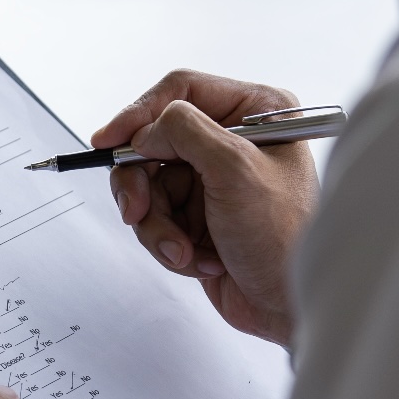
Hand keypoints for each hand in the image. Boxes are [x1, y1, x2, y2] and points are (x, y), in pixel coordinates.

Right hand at [94, 70, 320, 345]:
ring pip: (149, 188)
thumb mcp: (236, 169)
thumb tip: (144, 131)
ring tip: (182, 250)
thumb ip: (185, 133)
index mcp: (255, 114)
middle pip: (154, 143)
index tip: (108, 141)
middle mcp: (232, 142)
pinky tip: (198, 261)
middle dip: (141, 184)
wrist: (290, 306)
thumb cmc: (285, 239)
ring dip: (157, 225)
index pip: (181, 92)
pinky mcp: (198, 219)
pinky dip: (168, 244)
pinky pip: (156, 220)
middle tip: (135, 212)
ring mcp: (213, 183)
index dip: (139, 115)